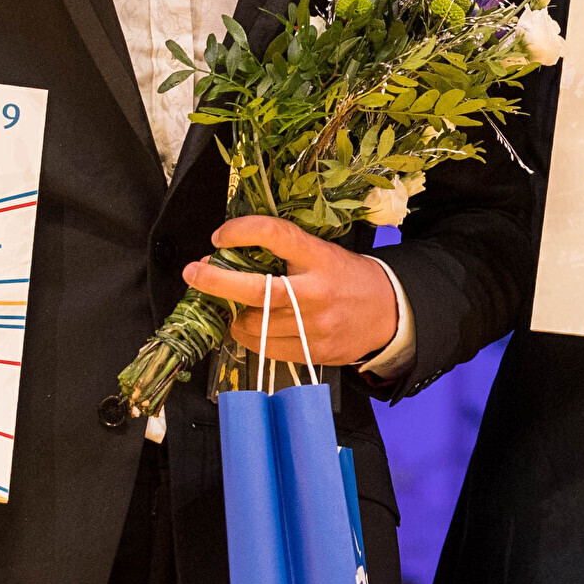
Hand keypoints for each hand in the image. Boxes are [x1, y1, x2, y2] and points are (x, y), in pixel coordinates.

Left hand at [184, 216, 401, 366]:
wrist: (390, 313)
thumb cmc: (349, 278)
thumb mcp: (324, 254)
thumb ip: (286, 254)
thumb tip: (232, 256)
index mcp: (320, 258)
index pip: (275, 236)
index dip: (242, 231)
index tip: (220, 236)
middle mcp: (316, 293)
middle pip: (256, 290)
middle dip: (216, 281)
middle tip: (193, 272)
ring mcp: (314, 327)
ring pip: (253, 324)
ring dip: (233, 313)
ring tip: (232, 304)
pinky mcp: (312, 352)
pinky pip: (264, 347)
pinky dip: (249, 335)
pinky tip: (251, 325)